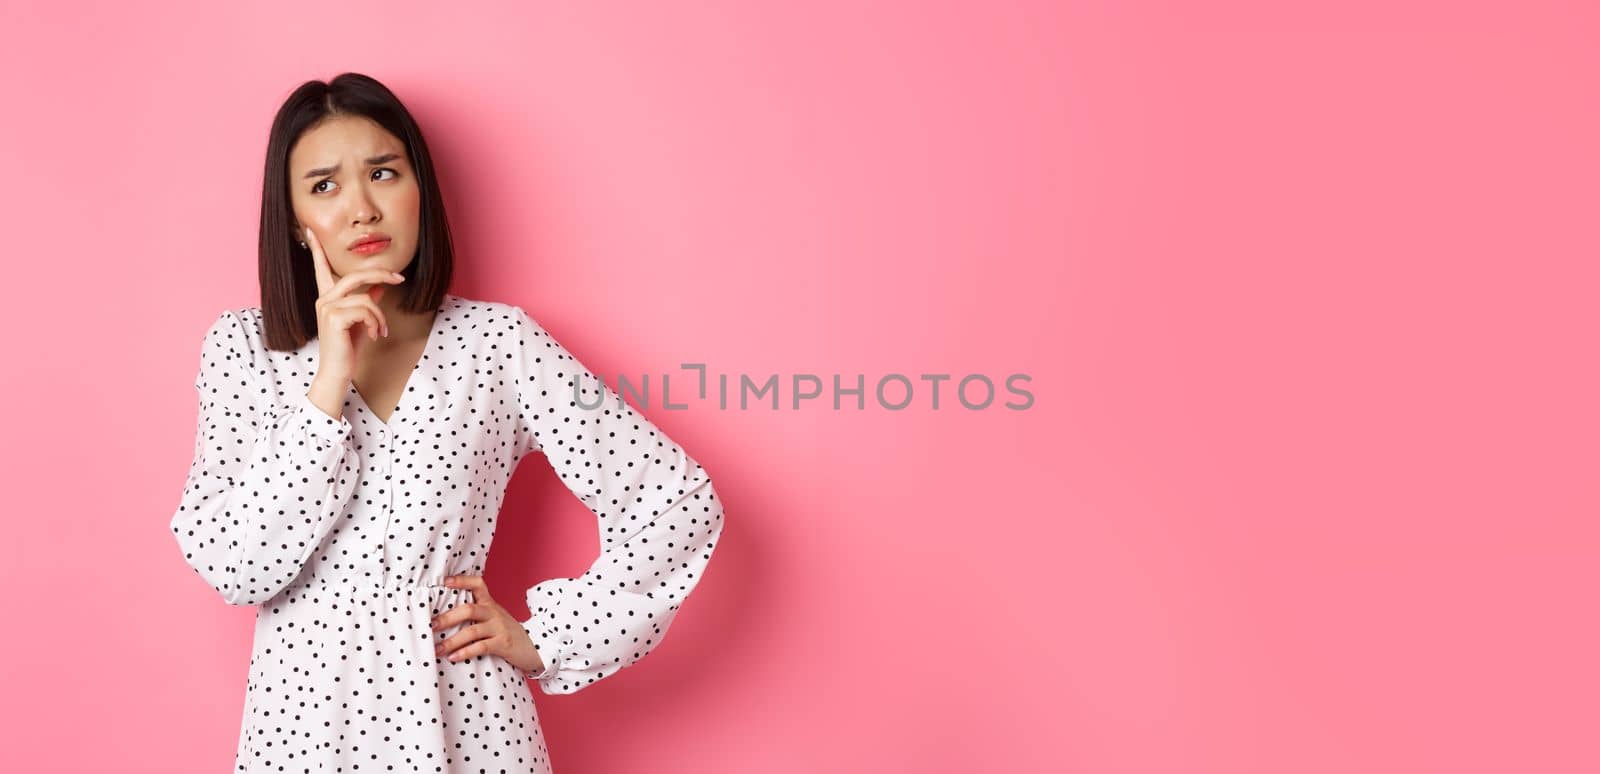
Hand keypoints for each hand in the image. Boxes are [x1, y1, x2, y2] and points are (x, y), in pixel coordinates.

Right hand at [304, 225, 406, 382]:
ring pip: (366, 297)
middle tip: (400, 279)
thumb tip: (379, 287)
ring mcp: (327, 307)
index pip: (321, 269)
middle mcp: (324, 299)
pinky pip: (367, 310)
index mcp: (327, 298)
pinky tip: (375, 335)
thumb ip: (367, 302)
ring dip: (380, 316)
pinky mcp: (334, 317)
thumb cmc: (348, 349)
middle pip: (355, 275)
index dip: (317, 249)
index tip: (310, 230)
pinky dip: (377, 323)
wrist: (337, 373)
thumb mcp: (361, 322)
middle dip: (381, 274)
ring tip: (380, 331)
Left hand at [431, 575, 545, 675]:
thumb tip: (443, 618)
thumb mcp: (494, 618)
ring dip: (452, 641)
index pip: (478, 584)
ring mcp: (499, 628)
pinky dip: (465, 652)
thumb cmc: (507, 633)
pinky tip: (453, 657)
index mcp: (490, 604)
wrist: (535, 646)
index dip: (462, 581)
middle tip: (431, 626)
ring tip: (437, 649)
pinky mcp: (503, 643)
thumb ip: (476, 615)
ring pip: (472, 631)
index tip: (444, 582)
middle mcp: (494, 612)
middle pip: (469, 609)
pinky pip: (481, 646)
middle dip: (448, 618)